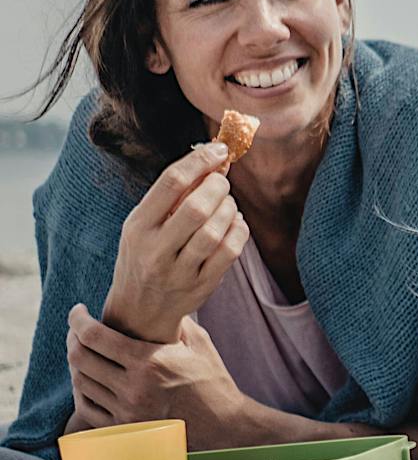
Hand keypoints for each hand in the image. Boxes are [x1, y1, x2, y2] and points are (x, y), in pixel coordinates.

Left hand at [65, 307, 248, 438]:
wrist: (224, 425)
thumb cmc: (213, 382)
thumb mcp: (199, 344)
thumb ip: (173, 321)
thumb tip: (154, 301)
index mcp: (150, 362)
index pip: (94, 336)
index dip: (77, 319)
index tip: (78, 311)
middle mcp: (134, 388)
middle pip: (79, 358)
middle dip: (72, 338)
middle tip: (77, 330)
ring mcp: (127, 411)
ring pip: (80, 382)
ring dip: (76, 364)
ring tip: (85, 353)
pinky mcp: (124, 428)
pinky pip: (86, 407)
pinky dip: (82, 390)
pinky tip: (90, 379)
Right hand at [103, 142, 248, 341]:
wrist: (140, 310)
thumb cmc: (145, 255)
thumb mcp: (143, 225)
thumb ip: (170, 198)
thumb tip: (211, 162)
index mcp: (137, 226)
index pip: (169, 183)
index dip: (199, 161)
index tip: (219, 149)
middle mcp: (155, 249)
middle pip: (196, 208)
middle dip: (218, 187)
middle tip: (222, 181)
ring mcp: (179, 270)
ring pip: (215, 231)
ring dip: (230, 209)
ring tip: (228, 203)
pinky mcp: (201, 285)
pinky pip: (230, 252)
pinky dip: (239, 231)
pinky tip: (235, 224)